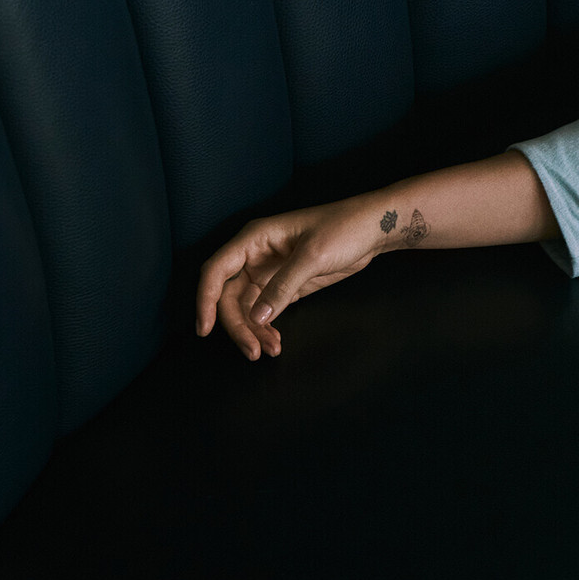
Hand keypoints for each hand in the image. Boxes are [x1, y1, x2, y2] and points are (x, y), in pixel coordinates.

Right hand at [195, 199, 391, 359]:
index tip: (204, 330)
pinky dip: (267, 328)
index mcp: (255, 239)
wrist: (374, 229)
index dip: (205, 300)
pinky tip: (275, 342)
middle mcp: (256, 256)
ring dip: (253, 331)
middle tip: (252, 350)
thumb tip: (257, 317)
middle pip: (229, 296)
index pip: (216, 271)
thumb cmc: (344, 228)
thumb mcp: (312, 256)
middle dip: (236, 325)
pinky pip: (266, 311)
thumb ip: (283, 286)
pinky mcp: (286, 286)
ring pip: (247, 308)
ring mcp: (270, 272)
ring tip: (269, 351)